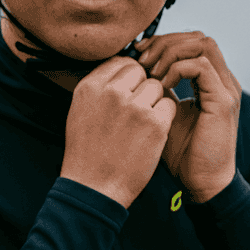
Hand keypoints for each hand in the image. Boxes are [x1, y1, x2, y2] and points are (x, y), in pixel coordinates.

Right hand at [61, 57, 176, 208]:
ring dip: (154, 103)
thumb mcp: (80, 111)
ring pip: (157, 87)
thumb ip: (99, 87)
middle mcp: (112, 92)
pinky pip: (169, 105)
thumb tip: (121, 69)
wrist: (94, 187)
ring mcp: (135, 107)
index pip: (120, 62)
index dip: (129, 77)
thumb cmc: (87, 153)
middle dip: (141, 88)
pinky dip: (164, 119)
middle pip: (141, 72)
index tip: (128, 93)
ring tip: (140, 125)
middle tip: (135, 112)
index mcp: (90, 86)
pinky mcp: (155, 123)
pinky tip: (151, 134)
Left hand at [135, 32, 241, 201]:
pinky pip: (201, 67)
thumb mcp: (165, 113)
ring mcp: (226, 89)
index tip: (138, 52)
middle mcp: (223, 81)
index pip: (191, 42)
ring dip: (171, 52)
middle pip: (197, 37)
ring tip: (151, 70)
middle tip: (141, 57)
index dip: (164, 41)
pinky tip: (162, 84)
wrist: (201, 183)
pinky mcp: (223, 101)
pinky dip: (177, 69)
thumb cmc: (183, 153)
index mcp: (212, 82)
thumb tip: (137, 69)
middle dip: (165, 41)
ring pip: (202, 44)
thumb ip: (159, 89)